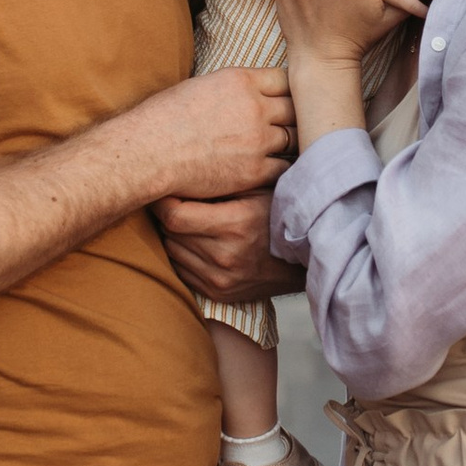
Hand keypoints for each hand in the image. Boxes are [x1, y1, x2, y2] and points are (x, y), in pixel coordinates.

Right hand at [144, 64, 295, 200]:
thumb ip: (232, 88)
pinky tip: (278, 169)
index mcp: (241, 80)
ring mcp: (257, 140)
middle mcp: (254, 107)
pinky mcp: (254, 171)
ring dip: (292, 142)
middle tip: (299, 123)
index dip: (291, 89)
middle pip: (296, 108)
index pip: (286, 79)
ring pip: (294, 138)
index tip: (291, 97)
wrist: (148, 151)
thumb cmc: (163, 117)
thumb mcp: (201, 85)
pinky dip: (283, 169)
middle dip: (297, 115)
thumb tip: (246, 93)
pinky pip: (283, 168)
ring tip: (293, 147)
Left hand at [157, 187, 303, 307]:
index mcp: (235, 225)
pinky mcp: (218, 293)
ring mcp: (220, 278)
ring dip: (173, 236)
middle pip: (170, 233)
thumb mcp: (258, 189)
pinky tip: (195, 242)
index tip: (163, 192)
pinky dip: (182, 255)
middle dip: (167, 216)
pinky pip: (182, 271)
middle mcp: (225, 256)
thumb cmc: (277, 215)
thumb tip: (181, 171)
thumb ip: (223, 180)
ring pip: (172, 252)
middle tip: (173, 202)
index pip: (175, 216)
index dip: (162, 202)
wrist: (303, 261)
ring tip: (186, 221)